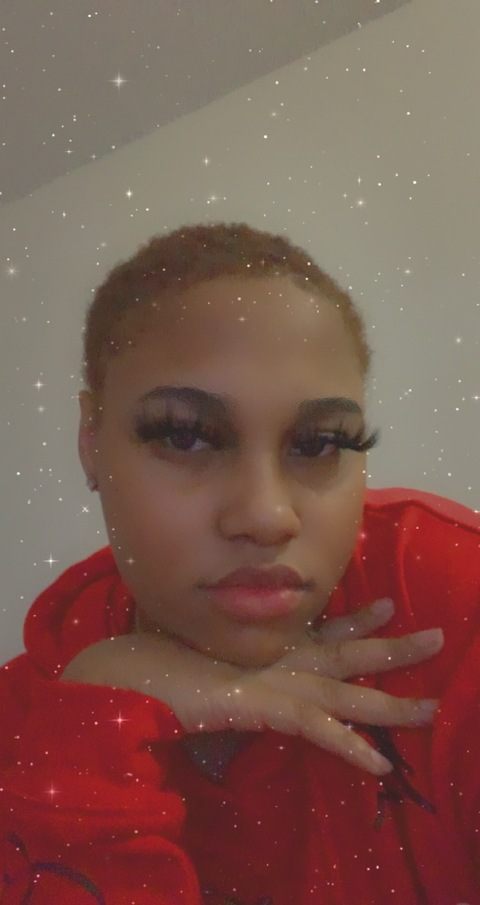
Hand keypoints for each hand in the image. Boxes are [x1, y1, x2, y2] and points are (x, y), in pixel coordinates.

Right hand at [60, 598, 442, 774]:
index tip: (385, 605)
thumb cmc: (158, 667)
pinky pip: (316, 731)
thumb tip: (237, 670)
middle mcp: (278, 659)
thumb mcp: (203, 661)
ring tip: (432, 709)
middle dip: (394, 648)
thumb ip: (227, 662)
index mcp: (266, 647)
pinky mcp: (263, 707)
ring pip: (346, 695)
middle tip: (437, 636)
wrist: (127, 673)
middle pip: (348, 655)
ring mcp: (274, 682)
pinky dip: (349, 748)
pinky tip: (380, 764)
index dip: (355, 621)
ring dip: (391, 705)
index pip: (320, 632)